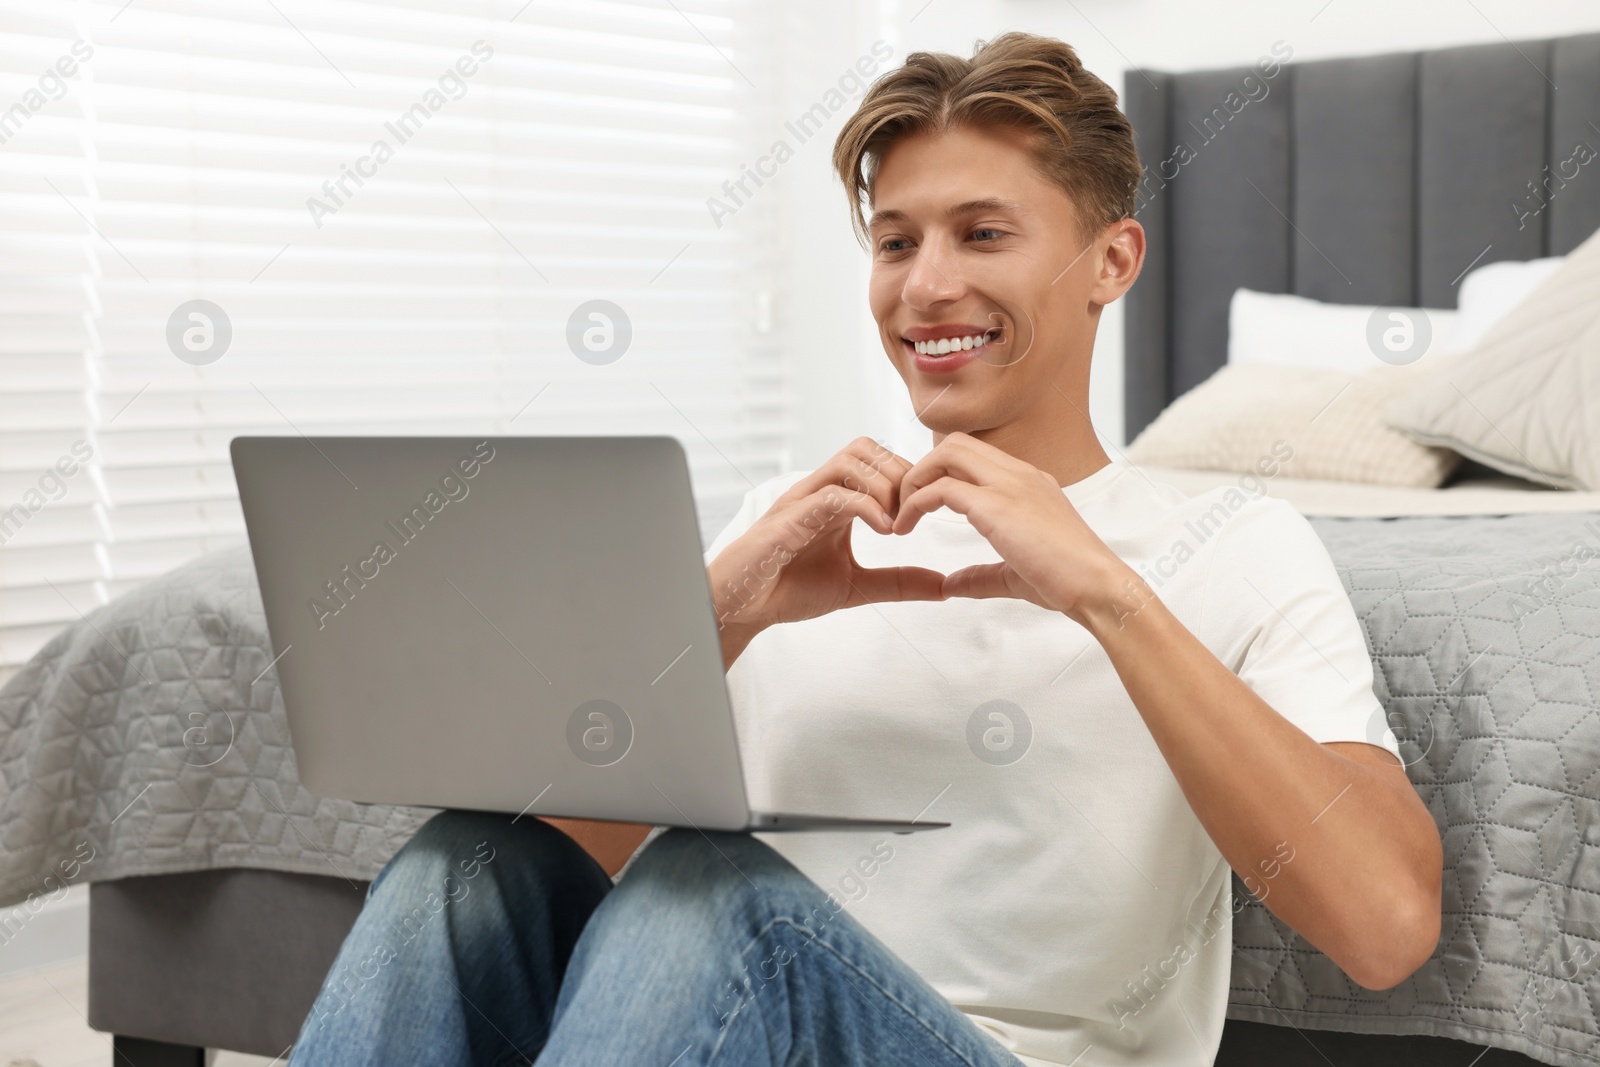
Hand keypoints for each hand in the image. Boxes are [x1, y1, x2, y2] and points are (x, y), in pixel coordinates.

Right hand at [707, 437, 947, 637]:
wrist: (743, 608)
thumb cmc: (789, 588)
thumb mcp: (857, 587)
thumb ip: (899, 582)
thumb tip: (944, 586)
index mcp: (836, 499)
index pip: (878, 459)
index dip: (907, 478)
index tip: (921, 514)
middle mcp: (819, 491)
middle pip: (867, 447)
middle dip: (899, 475)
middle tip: (911, 515)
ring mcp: (802, 501)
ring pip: (850, 459)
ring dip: (884, 486)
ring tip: (895, 524)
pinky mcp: (788, 519)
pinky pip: (830, 493)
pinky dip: (864, 506)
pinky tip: (882, 529)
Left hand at [891, 432, 1132, 623]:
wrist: (1098, 587)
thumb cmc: (1066, 583)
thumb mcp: (1014, 574)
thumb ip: (980, 575)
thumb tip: (950, 585)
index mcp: (1028, 482)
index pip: (974, 455)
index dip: (940, 473)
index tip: (921, 504)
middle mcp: (1019, 475)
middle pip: (956, 443)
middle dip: (922, 468)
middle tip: (904, 504)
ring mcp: (1010, 485)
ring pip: (946, 453)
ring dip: (915, 479)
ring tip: (901, 514)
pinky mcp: (997, 506)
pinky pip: (941, 488)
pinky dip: (915, 503)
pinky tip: (905, 527)